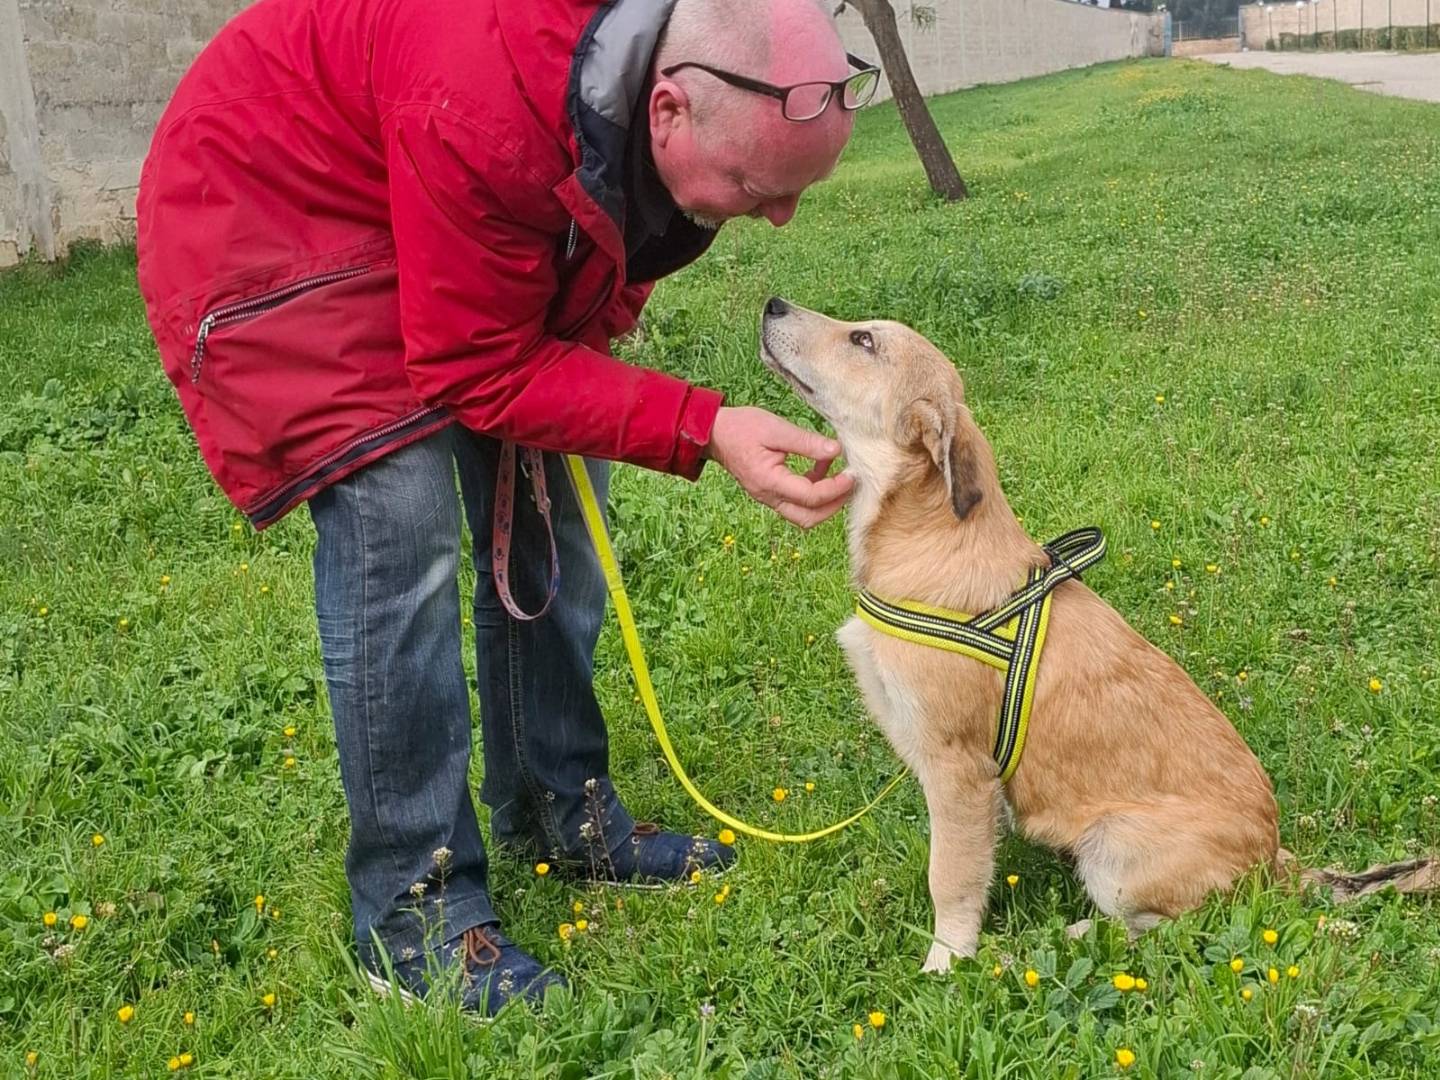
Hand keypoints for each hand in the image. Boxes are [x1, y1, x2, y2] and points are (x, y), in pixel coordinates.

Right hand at [705, 406, 853, 527]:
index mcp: (769, 481)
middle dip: (834, 505)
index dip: (836, 488)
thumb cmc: (741, 427)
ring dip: (824, 502)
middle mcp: (768, 496)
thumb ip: (806, 442)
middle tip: (850, 484)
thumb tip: (836, 451)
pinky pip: (795, 502)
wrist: (713, 433)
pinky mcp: (769, 492)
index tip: (852, 474)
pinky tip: (821, 467)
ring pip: (802, 515)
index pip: (810, 497)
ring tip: (839, 476)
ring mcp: (768, 497)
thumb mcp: (776, 428)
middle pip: (808, 518)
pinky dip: (813, 492)